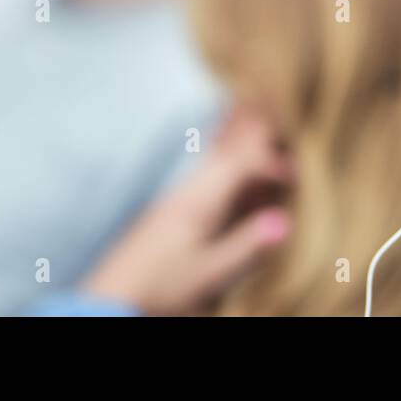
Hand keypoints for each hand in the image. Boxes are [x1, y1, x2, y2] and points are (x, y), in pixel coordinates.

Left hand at [80, 106, 291, 314]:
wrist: (108, 304)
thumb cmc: (160, 290)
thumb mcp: (209, 275)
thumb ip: (247, 248)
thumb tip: (285, 222)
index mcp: (200, 203)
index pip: (241, 166)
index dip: (269, 164)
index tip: (292, 172)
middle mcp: (189, 194)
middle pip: (226, 151)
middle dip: (249, 129)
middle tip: (268, 96)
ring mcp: (179, 202)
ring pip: (213, 160)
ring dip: (233, 136)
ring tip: (242, 106)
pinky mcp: (172, 215)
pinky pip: (205, 173)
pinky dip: (218, 153)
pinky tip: (216, 150)